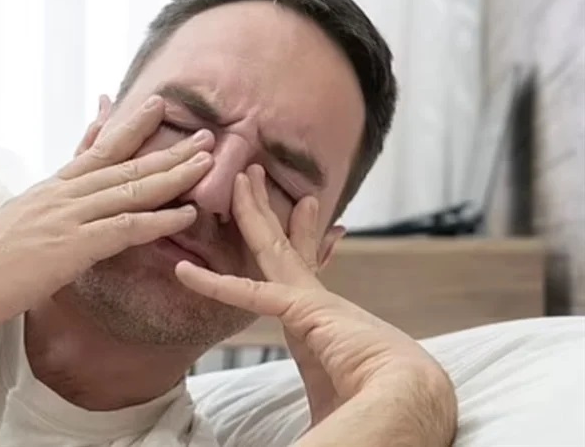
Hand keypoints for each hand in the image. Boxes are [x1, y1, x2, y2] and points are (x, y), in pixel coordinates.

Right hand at [0, 95, 214, 328]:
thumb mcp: (23, 216)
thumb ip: (52, 200)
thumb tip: (69, 192)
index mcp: (54, 187)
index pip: (100, 149)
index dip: (132, 127)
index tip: (159, 106)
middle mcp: (64, 194)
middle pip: (126, 164)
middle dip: (169, 148)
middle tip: (206, 134)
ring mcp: (68, 217)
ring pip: (131, 190)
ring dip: (173, 175)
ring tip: (208, 162)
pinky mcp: (70, 246)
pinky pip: (124, 229)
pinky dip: (158, 220)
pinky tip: (186, 214)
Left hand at [175, 165, 456, 443]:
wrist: (411, 407)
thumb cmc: (379, 413)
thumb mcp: (334, 401)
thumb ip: (322, 404)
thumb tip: (312, 433)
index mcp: (325, 323)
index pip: (306, 274)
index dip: (301, 242)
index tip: (303, 215)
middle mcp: (320, 304)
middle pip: (288, 248)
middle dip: (270, 211)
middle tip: (254, 179)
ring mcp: (314, 302)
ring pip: (273, 249)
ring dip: (252, 213)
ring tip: (241, 177)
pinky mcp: (305, 312)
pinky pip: (250, 294)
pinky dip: (215, 285)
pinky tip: (186, 273)